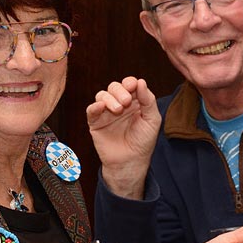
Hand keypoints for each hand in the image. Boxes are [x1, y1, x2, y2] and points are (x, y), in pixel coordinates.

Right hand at [86, 76, 162, 198]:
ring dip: (109, 98)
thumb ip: (148, 100)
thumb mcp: (152, 120)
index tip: (133, 86)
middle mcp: (119, 104)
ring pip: (102, 95)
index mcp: (134, 101)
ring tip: (118, 109)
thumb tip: (140, 81)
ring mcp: (106, 113)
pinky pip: (91, 109)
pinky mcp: (95, 122)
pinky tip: (101, 107)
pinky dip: (95, 106)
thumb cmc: (143, 141)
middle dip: (120, 90)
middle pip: (114, 87)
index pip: (129, 85)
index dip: (130, 82)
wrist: (131, 162)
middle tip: (126, 101)